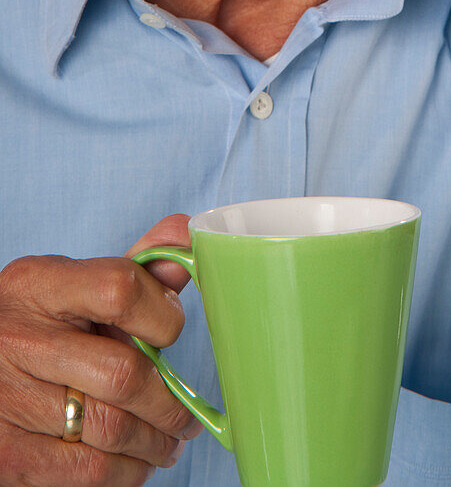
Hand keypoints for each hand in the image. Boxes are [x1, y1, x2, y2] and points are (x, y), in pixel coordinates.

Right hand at [0, 215, 202, 484]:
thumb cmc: (39, 326)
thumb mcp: (72, 287)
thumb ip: (134, 266)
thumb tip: (186, 234)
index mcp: (39, 285)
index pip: (119, 289)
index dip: (162, 314)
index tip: (173, 330)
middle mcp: (18, 339)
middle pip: (122, 374)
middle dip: (168, 403)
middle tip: (186, 417)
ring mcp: (7, 400)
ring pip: (111, 430)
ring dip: (154, 443)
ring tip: (167, 441)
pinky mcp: (7, 456)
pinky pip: (87, 471)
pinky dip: (125, 472)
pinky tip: (132, 462)